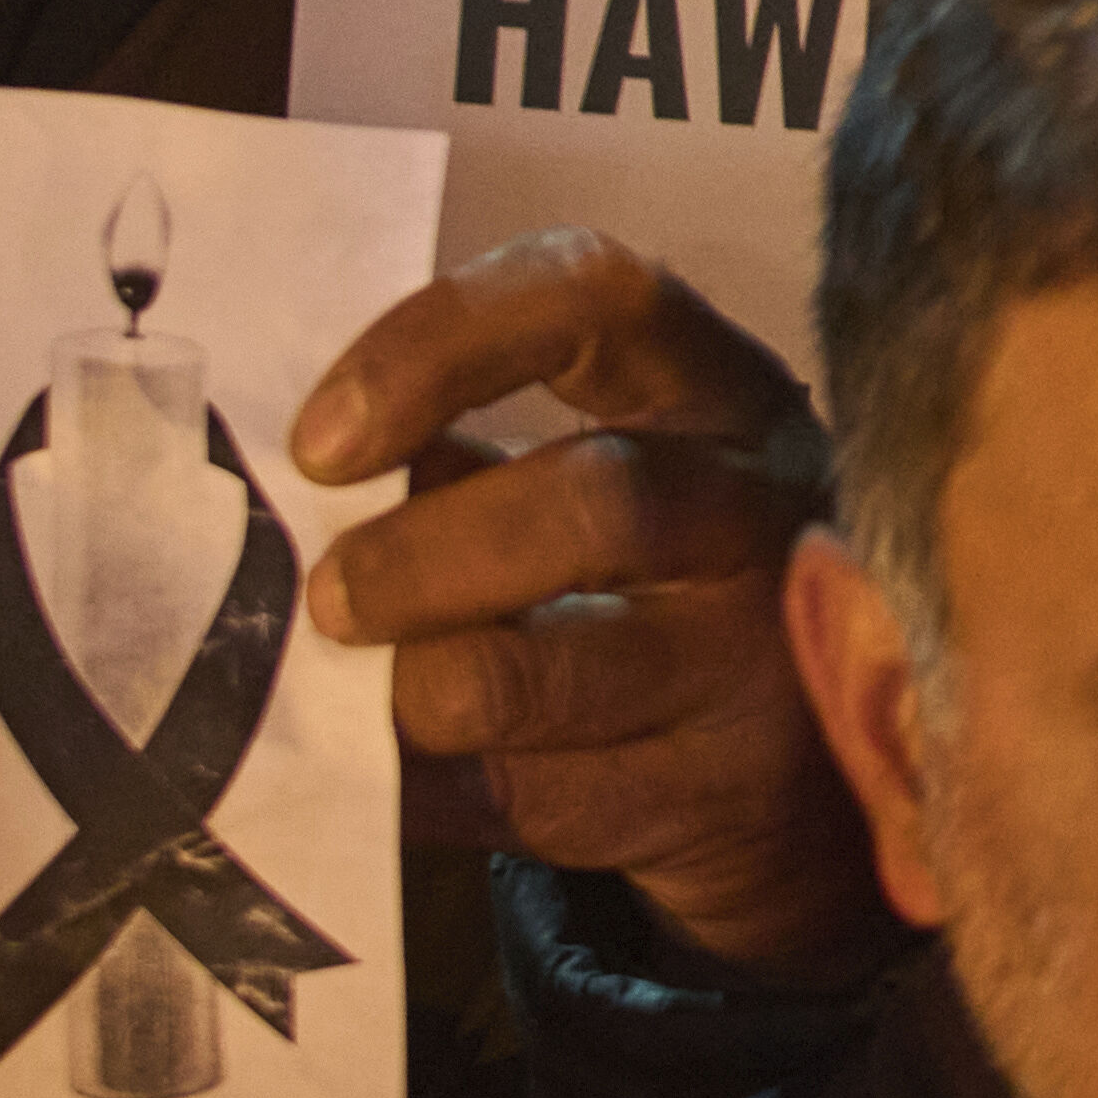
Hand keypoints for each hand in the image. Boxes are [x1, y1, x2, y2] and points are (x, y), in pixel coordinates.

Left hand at [288, 232, 891, 993]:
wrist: (812, 757)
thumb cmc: (651, 575)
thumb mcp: (603, 468)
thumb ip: (468, 455)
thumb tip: (285, 493)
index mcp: (714, 387)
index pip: (595, 297)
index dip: (442, 345)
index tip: (324, 441)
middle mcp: (761, 508)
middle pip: (592, 505)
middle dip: (421, 559)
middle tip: (330, 598)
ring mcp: (761, 661)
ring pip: (548, 674)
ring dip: (418, 687)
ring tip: (373, 691)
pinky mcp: (726, 797)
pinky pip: (537, 800)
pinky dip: (434, 791)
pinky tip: (403, 778)